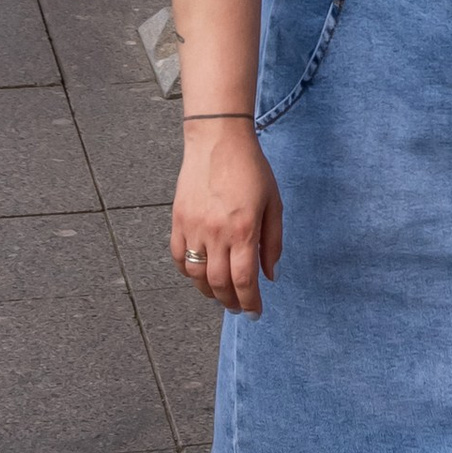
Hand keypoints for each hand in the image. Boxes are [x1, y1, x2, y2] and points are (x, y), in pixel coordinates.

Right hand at [171, 121, 280, 315]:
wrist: (218, 139)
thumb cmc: (251, 169)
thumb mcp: (274, 203)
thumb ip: (273, 242)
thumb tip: (271, 275)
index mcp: (244, 230)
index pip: (244, 281)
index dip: (250, 303)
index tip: (254, 313)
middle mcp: (216, 233)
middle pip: (219, 284)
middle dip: (230, 302)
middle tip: (238, 308)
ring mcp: (193, 227)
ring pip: (196, 276)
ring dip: (209, 292)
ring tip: (220, 295)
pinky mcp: (178, 220)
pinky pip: (178, 257)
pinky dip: (188, 272)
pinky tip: (200, 274)